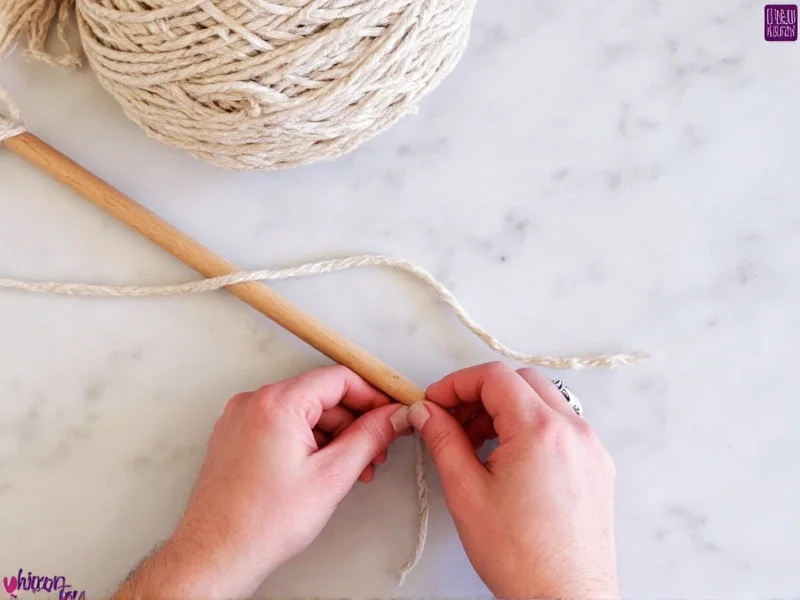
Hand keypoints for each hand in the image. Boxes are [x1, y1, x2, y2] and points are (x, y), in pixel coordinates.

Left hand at [114, 366, 409, 599]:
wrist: (217, 555)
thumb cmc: (260, 523)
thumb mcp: (332, 477)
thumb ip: (369, 438)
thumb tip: (391, 417)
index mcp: (277, 403)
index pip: (339, 378)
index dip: (372, 396)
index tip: (390, 413)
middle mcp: (254, 402)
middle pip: (322, 395)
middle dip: (355, 423)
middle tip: (376, 450)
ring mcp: (242, 419)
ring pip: (304, 412)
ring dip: (334, 436)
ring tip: (352, 470)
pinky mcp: (237, 436)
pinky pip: (283, 425)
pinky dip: (308, 442)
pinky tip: (324, 469)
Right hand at [407, 362, 618, 598]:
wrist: (564, 598)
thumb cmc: (521, 557)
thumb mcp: (466, 492)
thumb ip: (443, 440)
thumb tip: (427, 413)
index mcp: (540, 431)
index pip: (494, 377)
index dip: (457, 384)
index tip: (436, 402)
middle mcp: (573, 430)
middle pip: (521, 382)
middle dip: (481, 394)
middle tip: (453, 420)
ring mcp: (590, 448)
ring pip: (543, 401)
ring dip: (507, 410)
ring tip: (477, 443)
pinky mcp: (596, 466)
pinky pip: (562, 425)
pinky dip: (531, 427)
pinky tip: (508, 457)